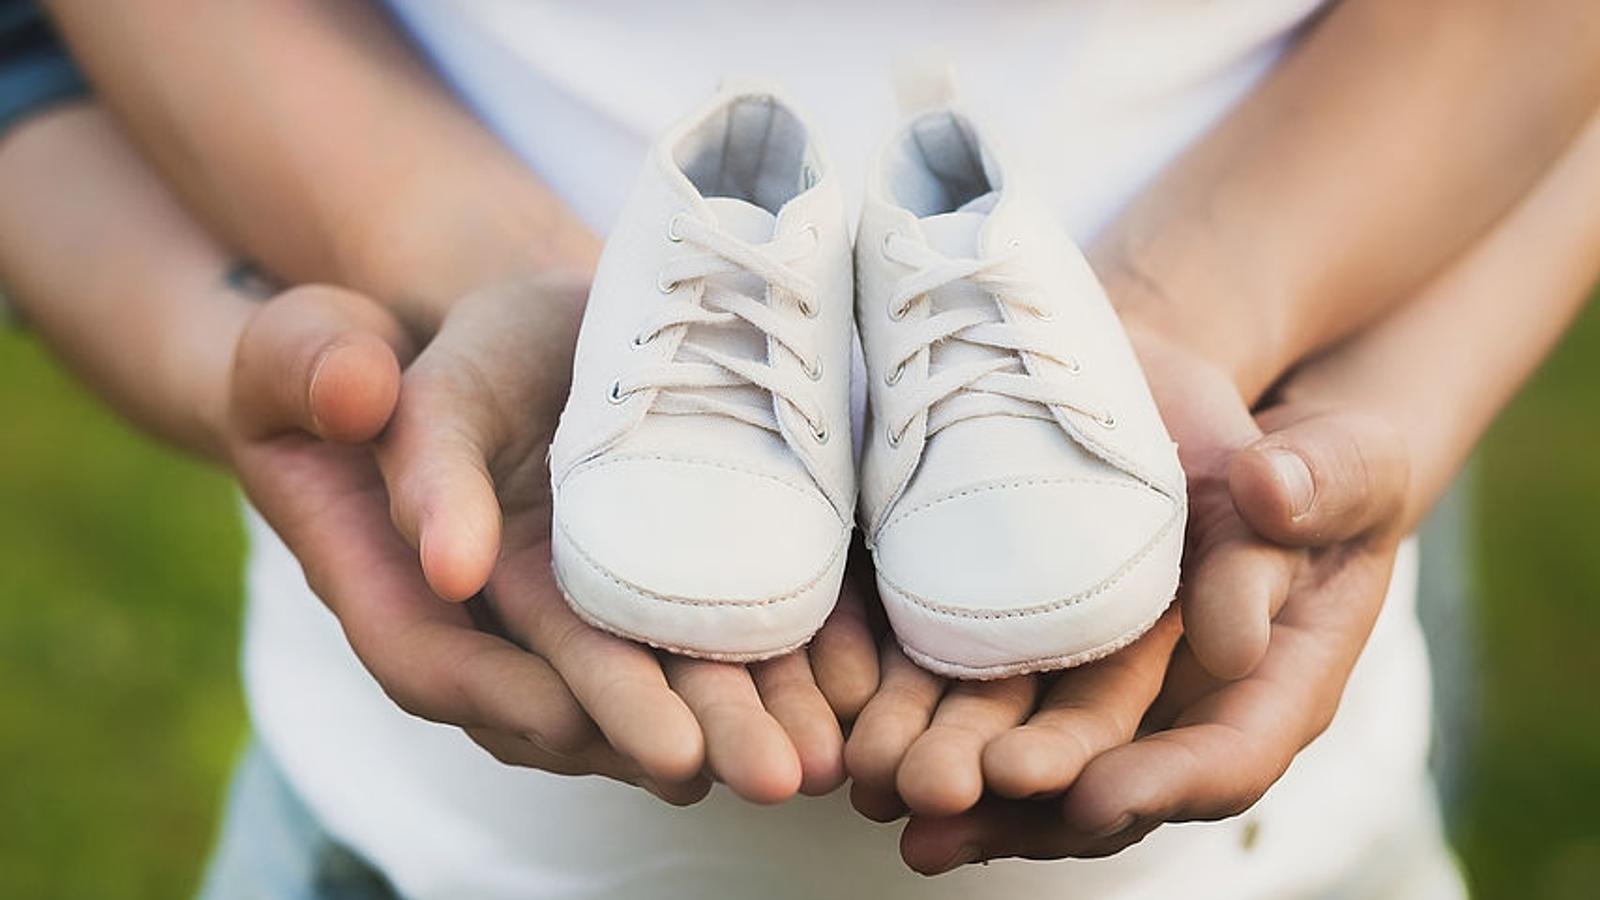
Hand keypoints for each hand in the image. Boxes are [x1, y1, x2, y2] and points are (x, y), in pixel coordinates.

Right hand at [365, 275, 879, 802]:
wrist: (488, 321)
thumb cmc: (399, 336)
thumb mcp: (330, 347)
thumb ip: (325, 395)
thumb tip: (429, 539)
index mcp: (393, 583)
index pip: (434, 665)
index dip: (504, 696)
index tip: (577, 716)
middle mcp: (492, 619)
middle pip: (568, 700)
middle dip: (658, 731)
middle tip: (751, 770)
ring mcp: (573, 609)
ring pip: (651, 681)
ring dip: (734, 721)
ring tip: (819, 755)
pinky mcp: (647, 579)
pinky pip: (703, 635)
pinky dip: (773, 662)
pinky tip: (844, 686)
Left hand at [874, 328, 1411, 871]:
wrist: (1220, 428)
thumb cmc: (1307, 462)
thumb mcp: (1339, 469)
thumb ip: (1317, 503)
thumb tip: (1255, 566)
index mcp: (1274, 690)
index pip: (1228, 759)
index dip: (1161, 783)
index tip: (1096, 794)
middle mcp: (1180, 714)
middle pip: (1107, 783)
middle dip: (1027, 801)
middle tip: (949, 803)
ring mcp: (1106, 695)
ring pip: (1033, 763)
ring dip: (956, 784)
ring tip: (881, 791)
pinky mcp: (1044, 660)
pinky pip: (985, 708)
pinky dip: (923, 722)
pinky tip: (859, 738)